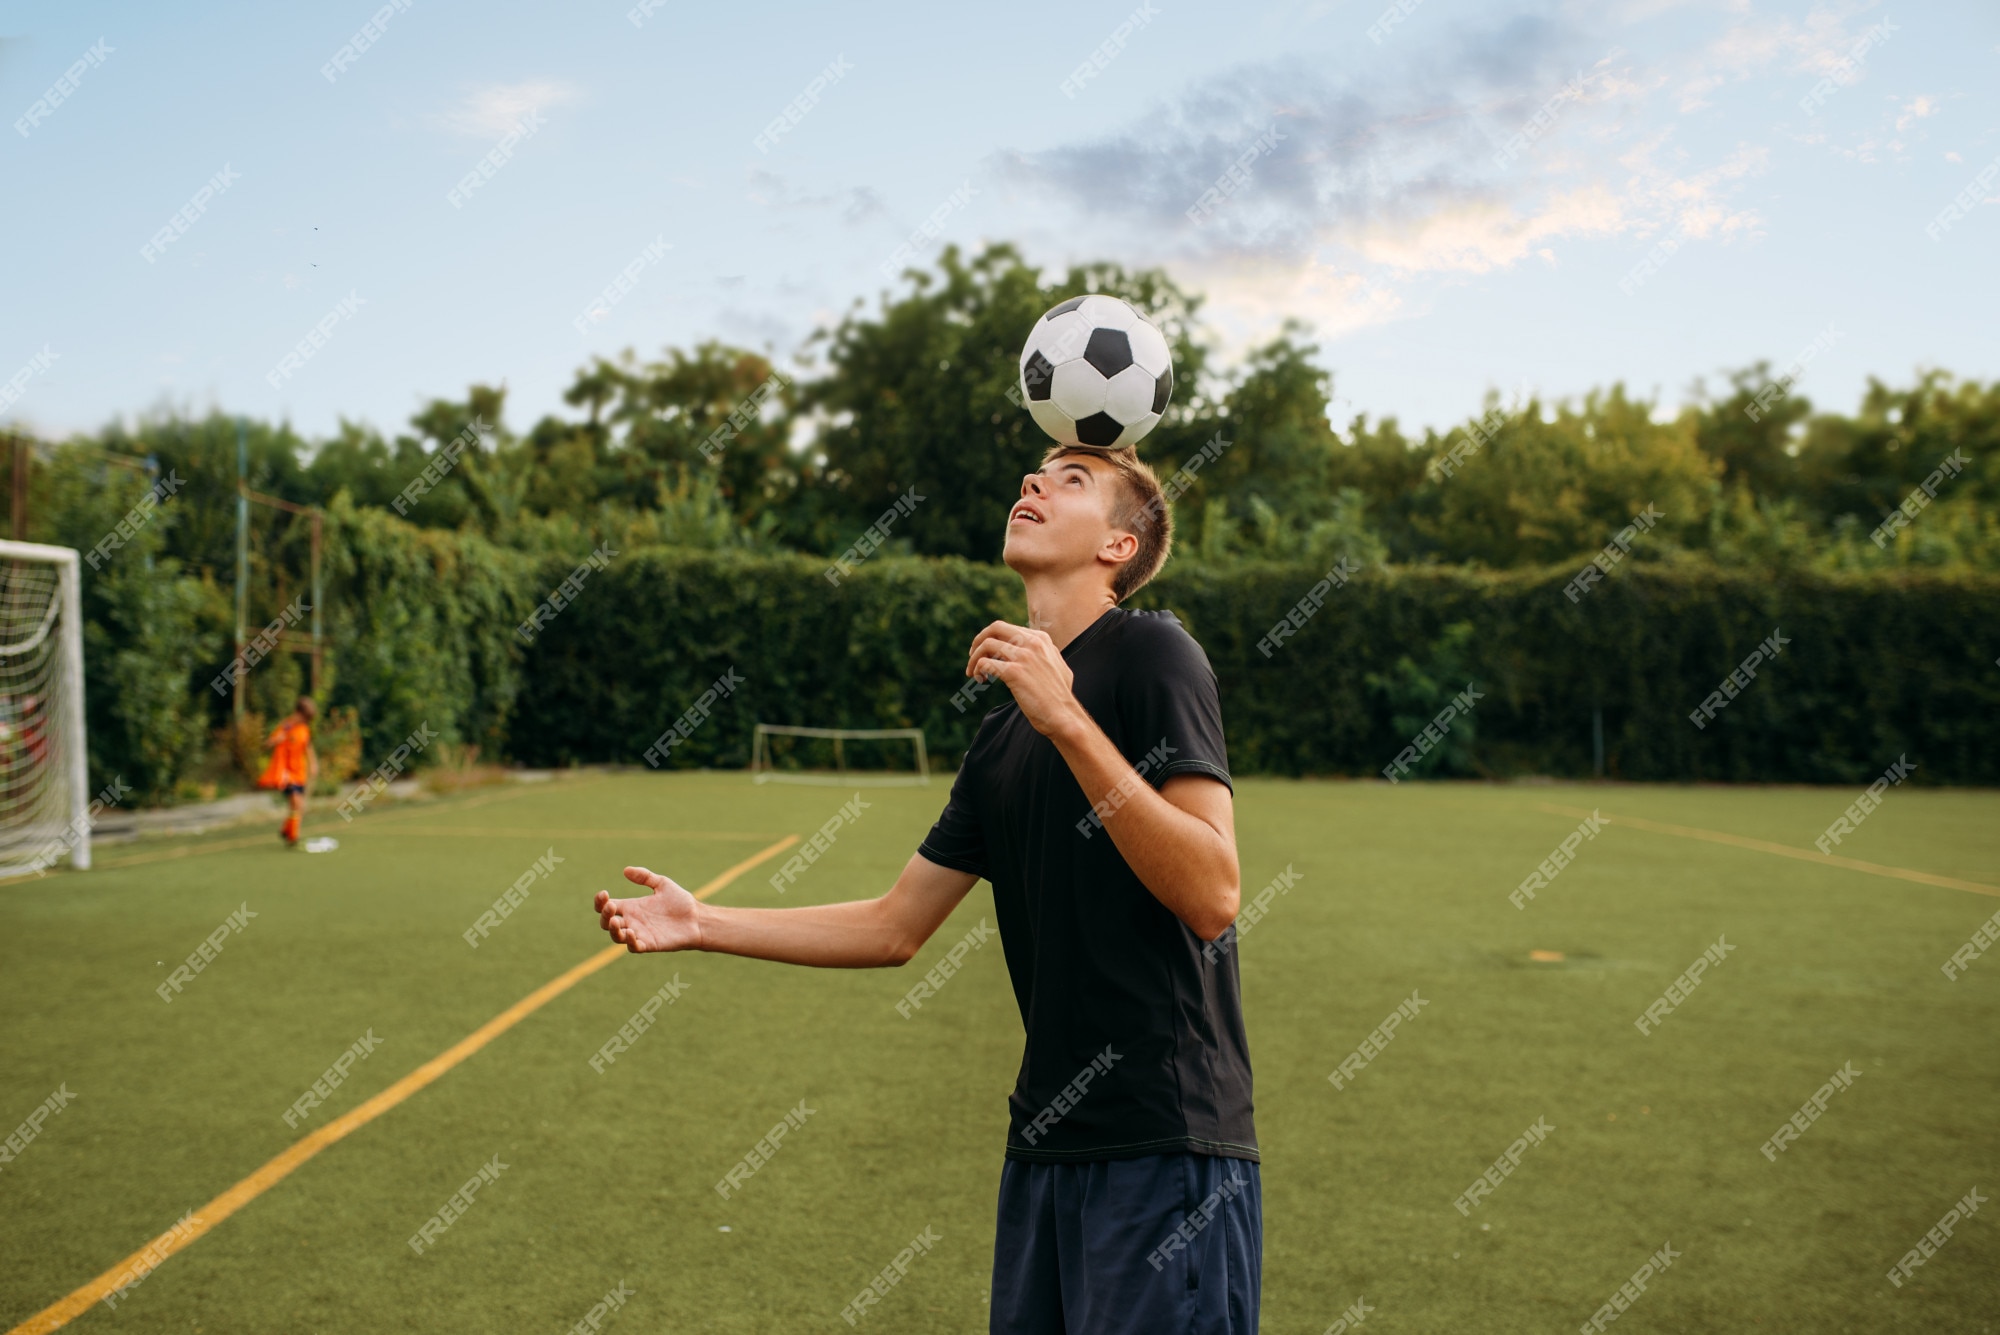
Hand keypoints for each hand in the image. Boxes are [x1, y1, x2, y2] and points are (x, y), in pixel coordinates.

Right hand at [595, 867, 701, 952]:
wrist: (697, 918)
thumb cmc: (680, 902)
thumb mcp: (662, 884)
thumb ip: (645, 876)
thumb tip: (626, 870)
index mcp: (632, 907)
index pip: (607, 906)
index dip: (600, 901)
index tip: (604, 893)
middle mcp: (632, 921)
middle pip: (607, 922)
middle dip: (605, 915)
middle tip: (611, 906)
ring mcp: (639, 933)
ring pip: (617, 936)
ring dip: (613, 930)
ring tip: (616, 921)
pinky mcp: (649, 944)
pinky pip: (634, 947)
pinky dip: (630, 942)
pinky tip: (631, 933)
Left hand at [966, 621, 1083, 739]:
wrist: (1064, 715)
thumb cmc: (1060, 697)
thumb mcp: (1057, 666)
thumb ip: (1045, 655)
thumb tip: (1036, 653)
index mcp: (1041, 639)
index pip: (1008, 628)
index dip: (992, 638)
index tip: (986, 653)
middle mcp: (1032, 643)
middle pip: (995, 628)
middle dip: (979, 640)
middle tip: (972, 655)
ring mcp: (1024, 656)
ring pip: (986, 644)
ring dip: (974, 658)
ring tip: (974, 673)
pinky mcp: (1014, 672)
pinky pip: (985, 663)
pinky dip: (978, 670)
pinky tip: (981, 680)